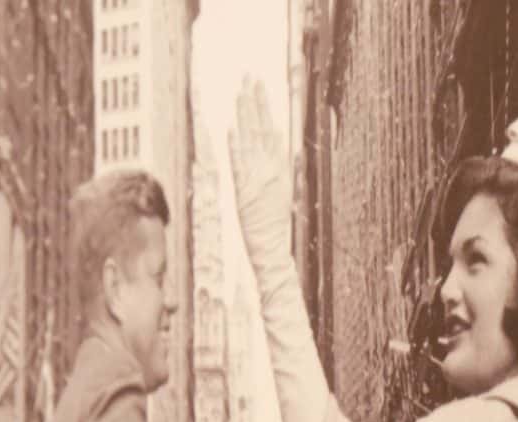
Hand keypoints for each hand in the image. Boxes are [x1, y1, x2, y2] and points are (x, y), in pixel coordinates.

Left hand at [228, 76, 290, 265]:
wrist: (270, 248)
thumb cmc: (276, 225)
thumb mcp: (285, 193)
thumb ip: (284, 169)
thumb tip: (285, 148)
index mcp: (280, 169)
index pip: (272, 130)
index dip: (265, 108)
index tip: (260, 88)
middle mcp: (269, 171)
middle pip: (261, 129)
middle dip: (255, 102)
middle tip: (249, 78)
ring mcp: (257, 180)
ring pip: (250, 141)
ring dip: (245, 117)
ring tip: (240, 94)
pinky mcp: (244, 191)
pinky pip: (239, 165)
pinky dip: (236, 147)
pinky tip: (232, 130)